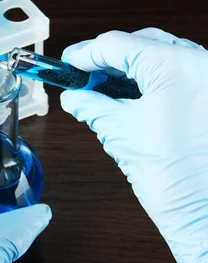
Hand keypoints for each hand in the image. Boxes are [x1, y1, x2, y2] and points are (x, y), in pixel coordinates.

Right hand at [61, 28, 207, 262]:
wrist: (207, 218)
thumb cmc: (177, 183)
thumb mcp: (122, 134)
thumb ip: (92, 106)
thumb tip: (74, 97)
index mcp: (176, 66)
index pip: (118, 44)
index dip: (86, 54)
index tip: (68, 63)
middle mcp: (199, 64)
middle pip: (142, 44)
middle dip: (109, 59)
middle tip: (82, 76)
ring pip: (162, 57)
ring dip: (130, 69)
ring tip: (102, 88)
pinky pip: (178, 75)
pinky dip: (152, 81)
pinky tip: (130, 97)